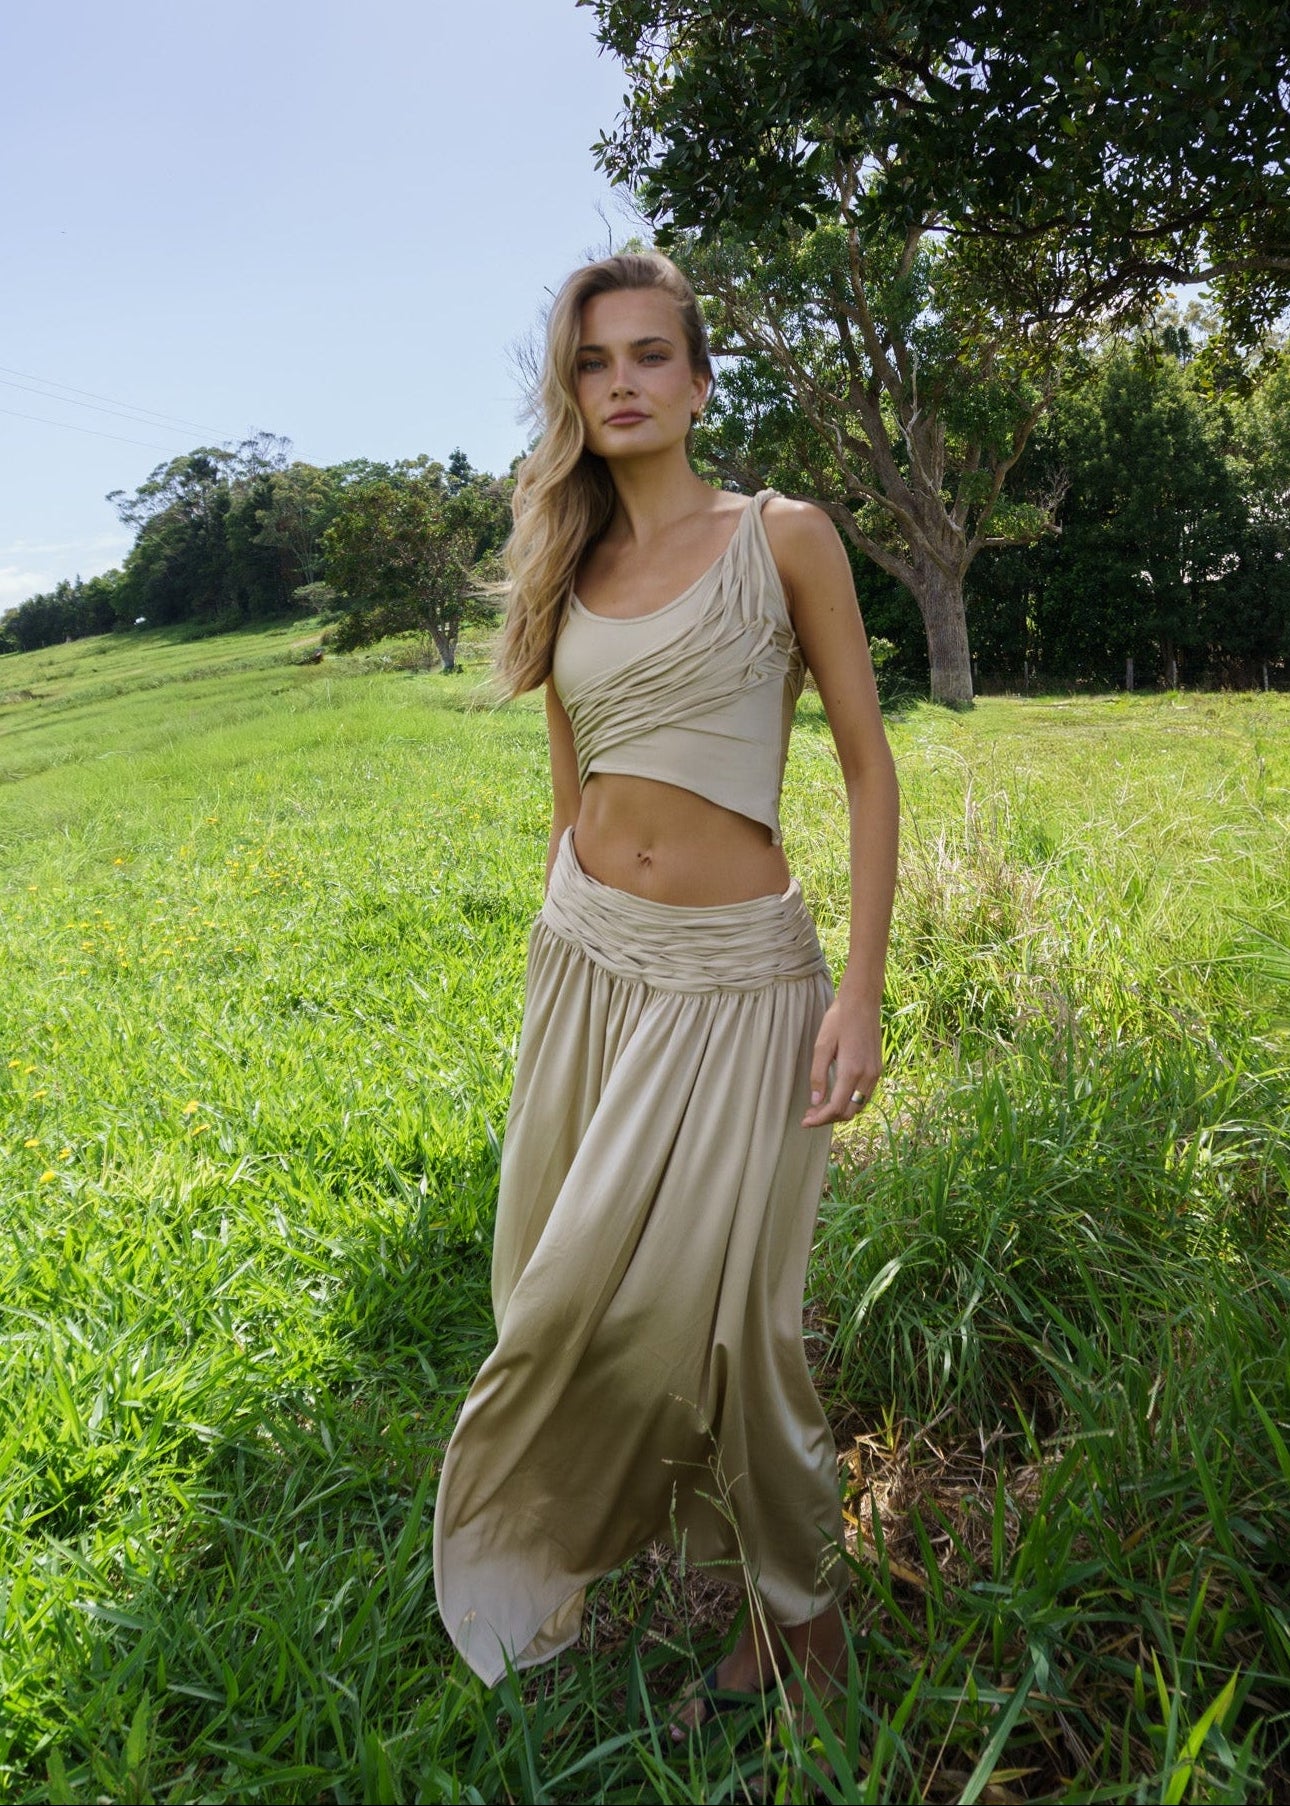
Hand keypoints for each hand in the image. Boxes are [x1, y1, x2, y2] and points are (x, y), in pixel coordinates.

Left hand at [802, 991, 881, 1127]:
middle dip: (828, 1118)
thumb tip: (816, 1102)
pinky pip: (865, 1096)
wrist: (862, 1001)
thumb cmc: (839, 1019)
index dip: (819, 1119)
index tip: (805, 1122)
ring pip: (859, 1106)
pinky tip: (837, 1096)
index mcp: (852, 1070)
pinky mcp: (877, 1068)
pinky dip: (851, 1102)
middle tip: (809, 1115)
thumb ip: (818, 1076)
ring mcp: (875, 1073)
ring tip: (820, 1108)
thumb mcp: (822, 1046)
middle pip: (849, 1112)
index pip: (836, 1108)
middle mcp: (868, 1076)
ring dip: (840, 1112)